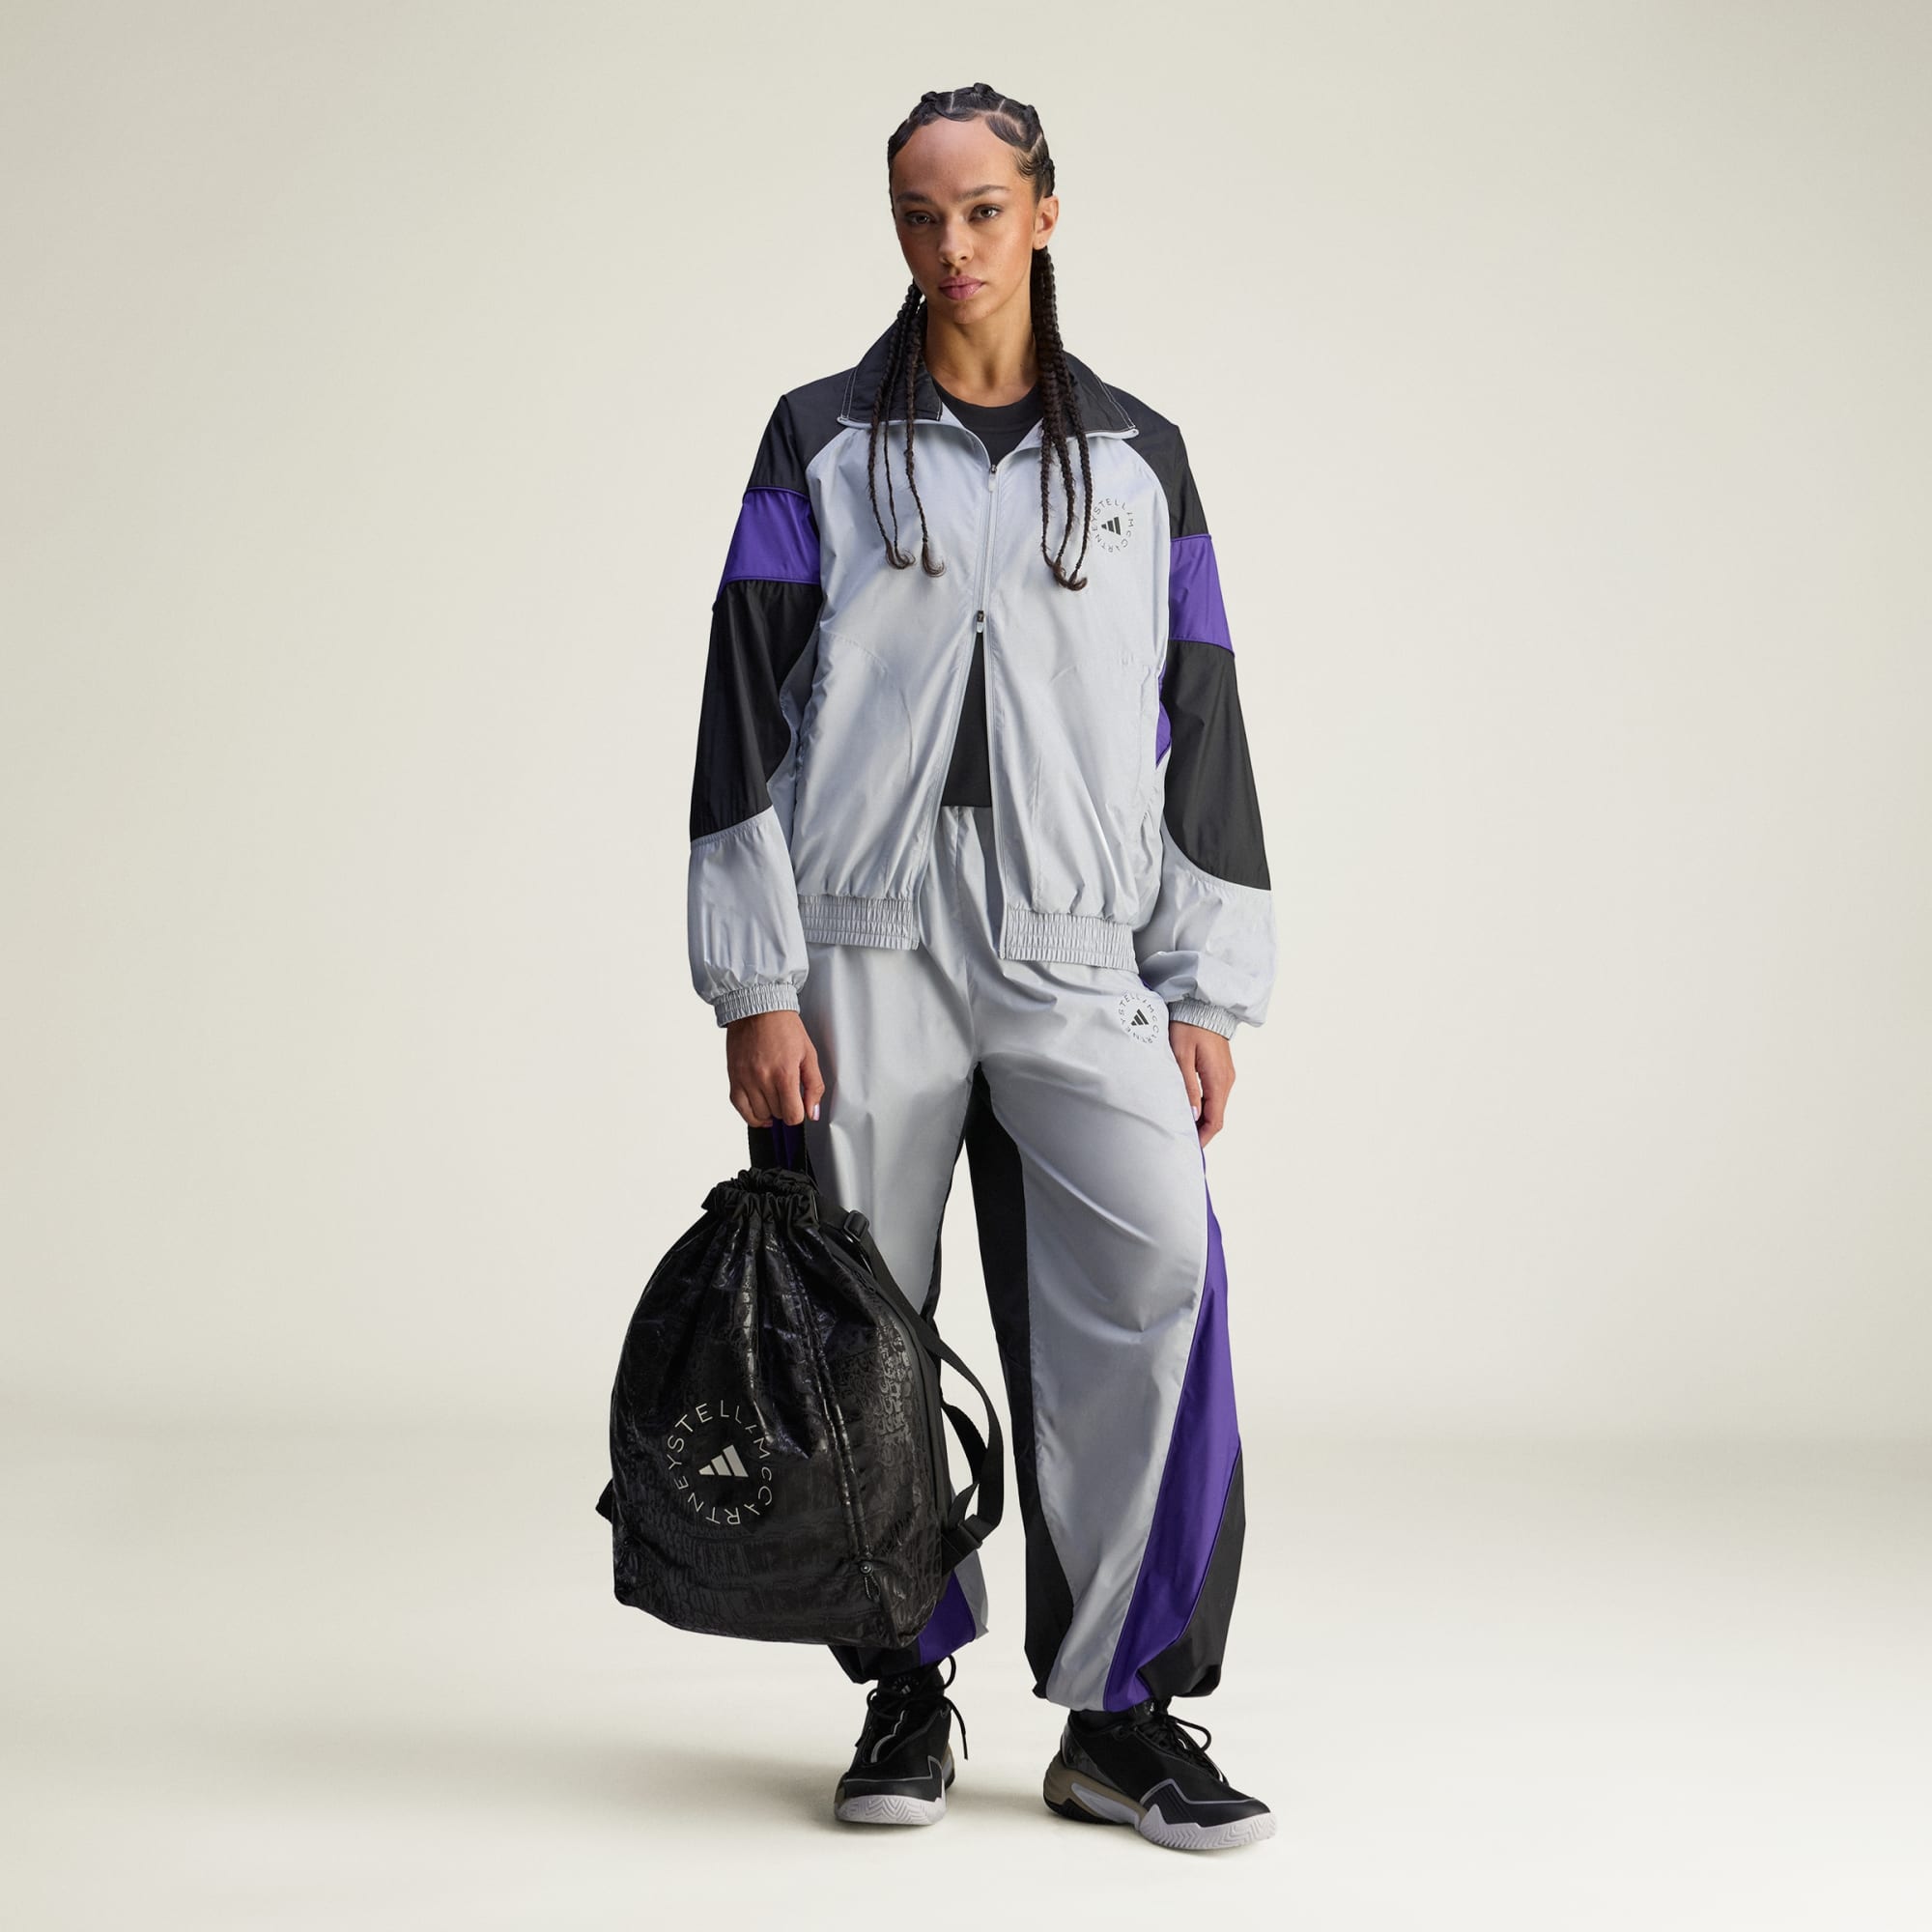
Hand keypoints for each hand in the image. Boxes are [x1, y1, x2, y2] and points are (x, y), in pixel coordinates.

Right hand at [725, 1008, 825, 1128]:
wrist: (758, 1008)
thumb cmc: (783, 1026)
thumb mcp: (809, 1054)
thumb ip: (814, 1086)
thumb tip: (812, 1112)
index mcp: (784, 1074)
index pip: (792, 1115)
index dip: (799, 1114)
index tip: (799, 1107)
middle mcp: (763, 1079)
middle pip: (777, 1114)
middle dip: (785, 1108)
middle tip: (788, 1094)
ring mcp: (746, 1079)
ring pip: (759, 1114)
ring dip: (769, 1110)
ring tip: (775, 1097)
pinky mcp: (734, 1077)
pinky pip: (739, 1108)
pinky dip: (751, 1114)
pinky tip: (759, 1109)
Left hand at [1170, 1020, 1235, 1149]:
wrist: (1203, 1005)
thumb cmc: (1189, 1027)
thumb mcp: (1181, 1056)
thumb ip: (1187, 1087)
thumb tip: (1193, 1115)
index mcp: (1218, 1081)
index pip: (1215, 1121)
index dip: (1203, 1138)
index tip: (1189, 1148)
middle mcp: (1226, 1081)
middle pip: (1217, 1117)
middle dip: (1201, 1132)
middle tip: (1181, 1140)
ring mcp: (1226, 1075)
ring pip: (1216, 1107)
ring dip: (1202, 1119)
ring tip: (1181, 1126)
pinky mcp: (1221, 1069)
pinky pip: (1215, 1095)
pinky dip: (1204, 1106)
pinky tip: (1189, 1107)